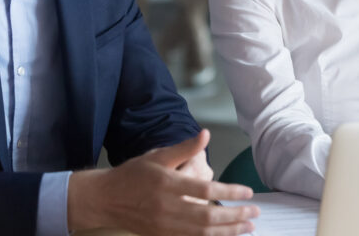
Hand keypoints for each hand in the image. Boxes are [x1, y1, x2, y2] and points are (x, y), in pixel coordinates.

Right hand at [68, 129, 258, 235]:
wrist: (104, 199)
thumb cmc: (132, 175)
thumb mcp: (157, 156)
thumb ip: (184, 148)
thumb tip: (206, 134)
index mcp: (167, 184)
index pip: (205, 190)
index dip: (229, 192)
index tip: (248, 192)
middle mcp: (166, 208)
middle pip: (207, 216)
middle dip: (235, 216)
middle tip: (254, 212)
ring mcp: (163, 226)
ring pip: (201, 233)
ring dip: (228, 231)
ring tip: (247, 227)